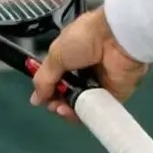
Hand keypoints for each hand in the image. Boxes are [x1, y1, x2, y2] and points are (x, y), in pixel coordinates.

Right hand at [29, 8, 147, 123]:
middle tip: (52, 104)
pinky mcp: (115, 94)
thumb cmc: (85, 38)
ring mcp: (101, 84)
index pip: (58, 79)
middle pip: (68, 94)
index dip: (49, 90)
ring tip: (61, 108)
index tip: (42, 97)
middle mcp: (87, 71)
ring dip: (67, 110)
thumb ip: (44, 79)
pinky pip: (96, 109)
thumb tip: (36, 99)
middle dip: (56, 102)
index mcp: (73, 57)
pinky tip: (73, 112)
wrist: (117, 37)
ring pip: (81, 105)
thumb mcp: (56, 54)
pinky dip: (83, 114)